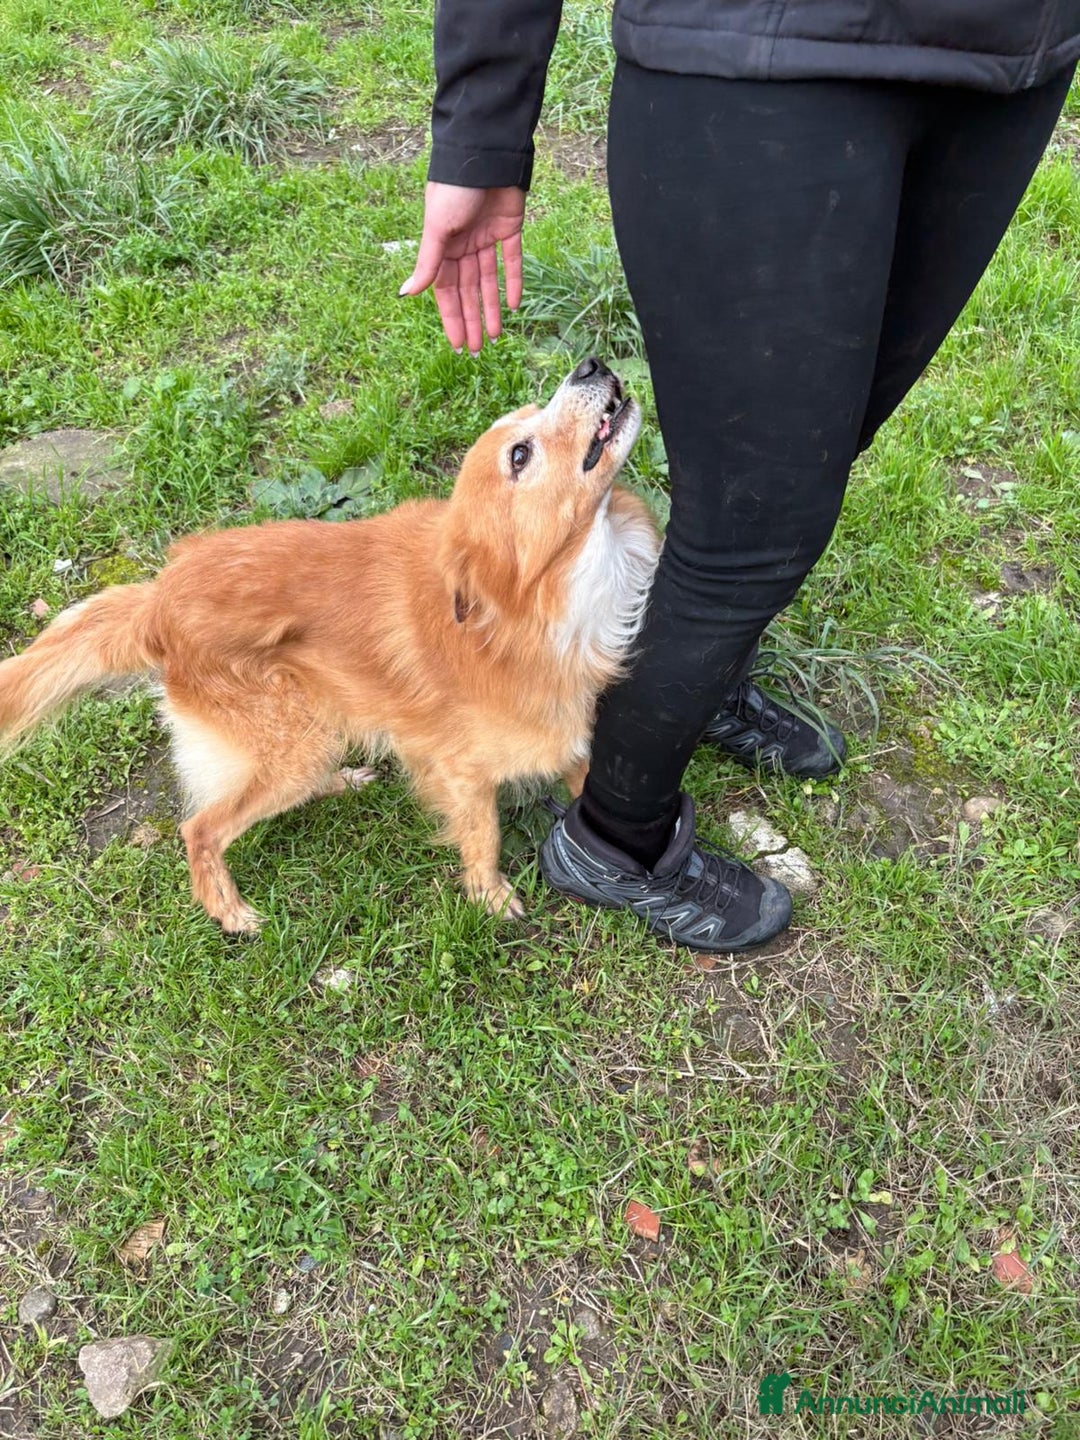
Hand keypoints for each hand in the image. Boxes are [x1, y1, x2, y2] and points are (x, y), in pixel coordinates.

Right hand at [399, 182, 525, 353]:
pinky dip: (513, 282)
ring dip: (491, 307)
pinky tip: (514, 306)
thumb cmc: (454, 187)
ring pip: (489, 280)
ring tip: (495, 336)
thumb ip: (427, 263)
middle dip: (472, 319)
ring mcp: (486, 236)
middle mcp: (463, 244)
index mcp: (442, 245)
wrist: (486, 153)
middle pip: (468, 290)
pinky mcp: (509, 228)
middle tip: (477, 350)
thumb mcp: (437, 228)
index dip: (452, 318)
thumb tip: (407, 294)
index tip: (457, 344)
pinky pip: (512, 261)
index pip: (446, 291)